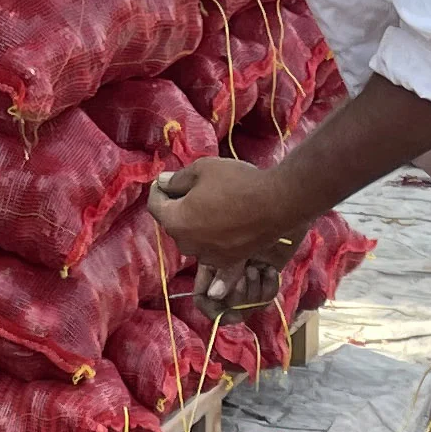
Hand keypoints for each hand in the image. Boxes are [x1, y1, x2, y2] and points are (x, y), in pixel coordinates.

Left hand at [148, 157, 304, 311]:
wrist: (276, 204)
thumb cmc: (237, 183)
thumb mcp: (202, 169)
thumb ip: (177, 178)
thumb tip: (163, 183)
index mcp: (176, 221)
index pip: (154, 205)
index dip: (158, 189)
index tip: (165, 180)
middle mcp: (187, 245)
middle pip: (174, 222)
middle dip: (178, 205)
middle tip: (192, 188)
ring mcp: (207, 256)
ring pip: (193, 236)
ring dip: (196, 221)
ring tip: (214, 203)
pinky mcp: (226, 262)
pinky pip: (211, 246)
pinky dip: (213, 234)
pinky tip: (226, 219)